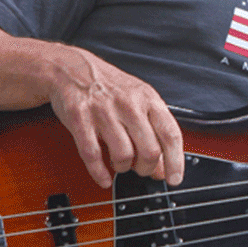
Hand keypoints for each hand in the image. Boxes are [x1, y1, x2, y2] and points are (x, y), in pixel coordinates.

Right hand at [47, 47, 183, 188]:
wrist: (72, 68)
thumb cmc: (110, 87)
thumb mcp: (140, 101)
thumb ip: (154, 131)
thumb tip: (163, 168)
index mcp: (149, 99)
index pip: (170, 134)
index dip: (175, 161)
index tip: (175, 179)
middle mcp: (129, 104)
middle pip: (149, 150)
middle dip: (146, 168)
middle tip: (140, 169)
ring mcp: (103, 111)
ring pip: (123, 155)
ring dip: (123, 168)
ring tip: (121, 165)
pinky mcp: (80, 119)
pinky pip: (92, 155)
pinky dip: (99, 172)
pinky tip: (104, 177)